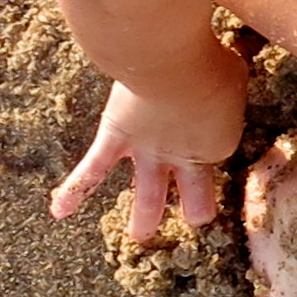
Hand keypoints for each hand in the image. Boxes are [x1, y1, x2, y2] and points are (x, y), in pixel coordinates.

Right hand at [50, 56, 247, 246]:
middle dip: (195, 210)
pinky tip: (59, 211)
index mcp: (219, 143)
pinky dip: (74, 190)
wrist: (171, 64)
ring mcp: (148, 153)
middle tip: (195, 218)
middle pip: (195, 194)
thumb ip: (229, 80)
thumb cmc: (209, 63)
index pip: (219, 149)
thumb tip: (237, 60)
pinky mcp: (116, 140)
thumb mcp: (235, 70)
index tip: (215, 109)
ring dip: (144, 218)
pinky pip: (93, 170)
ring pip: (148, 195)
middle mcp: (184, 157)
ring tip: (140, 236)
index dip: (216, 133)